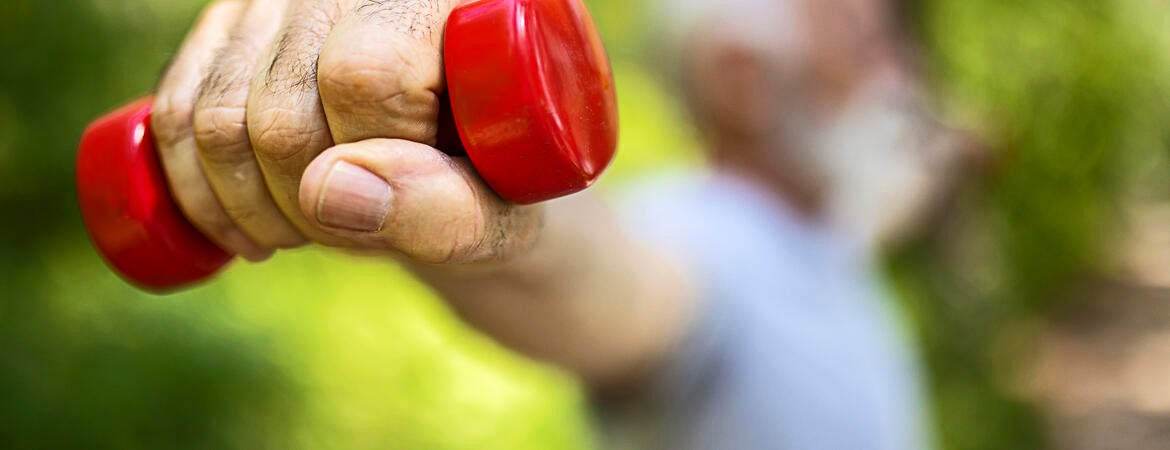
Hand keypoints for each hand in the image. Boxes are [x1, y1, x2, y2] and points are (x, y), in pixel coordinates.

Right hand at [150, 0, 541, 263]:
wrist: (466, 156)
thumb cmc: (496, 183)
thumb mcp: (503, 217)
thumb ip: (448, 212)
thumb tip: (334, 189)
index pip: (365, 74)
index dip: (379, 159)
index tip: (417, 189)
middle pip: (280, 105)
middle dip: (311, 206)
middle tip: (363, 230)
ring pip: (213, 115)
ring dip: (254, 208)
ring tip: (316, 226)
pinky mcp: (232, 22)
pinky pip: (175, 111)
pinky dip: (200, 192)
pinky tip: (246, 225)